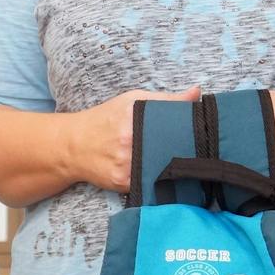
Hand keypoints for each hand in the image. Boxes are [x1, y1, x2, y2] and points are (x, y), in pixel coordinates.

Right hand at [63, 87, 200, 192]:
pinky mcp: (122, 182)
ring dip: (171, 167)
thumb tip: (197, 92)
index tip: (201, 135)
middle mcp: (129, 142)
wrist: (73, 144)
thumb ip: (166, 98)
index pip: (173, 126)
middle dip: (183, 151)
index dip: (189, 132)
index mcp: (134, 118)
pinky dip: (155, 179)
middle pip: (170, 149)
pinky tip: (160, 175)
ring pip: (161, 168)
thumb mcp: (132, 100)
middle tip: (195, 151)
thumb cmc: (105, 119)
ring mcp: (125, 164)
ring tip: (179, 163)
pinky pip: (148, 182)